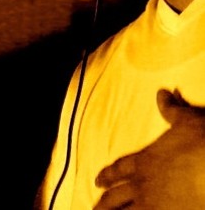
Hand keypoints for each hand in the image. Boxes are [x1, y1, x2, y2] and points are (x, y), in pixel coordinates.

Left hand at [93, 89, 204, 208]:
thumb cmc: (203, 140)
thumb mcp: (186, 120)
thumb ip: (170, 110)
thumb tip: (162, 93)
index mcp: (145, 160)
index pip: (120, 169)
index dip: (107, 175)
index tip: (98, 181)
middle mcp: (144, 183)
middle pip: (116, 197)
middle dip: (104, 205)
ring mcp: (154, 204)